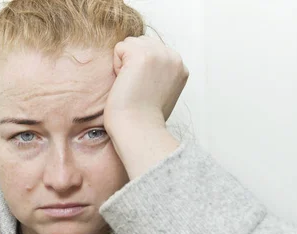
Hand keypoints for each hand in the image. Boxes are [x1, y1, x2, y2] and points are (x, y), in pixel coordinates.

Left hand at [104, 36, 188, 178]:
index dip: (141, 69)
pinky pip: (120, 48)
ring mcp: (160, 54)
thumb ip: (158, 75)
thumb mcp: (160, 93)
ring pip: (130, 43)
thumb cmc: (143, 119)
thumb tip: (142, 68)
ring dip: (124, 63)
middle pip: (141, 43)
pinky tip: (124, 83)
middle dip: (132, 63)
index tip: (143, 91)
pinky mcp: (143, 55)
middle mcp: (174, 57)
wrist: (138, 128)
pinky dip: (116, 65)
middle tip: (135, 88)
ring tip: (130, 85)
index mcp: (180, 67)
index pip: (152, 50)